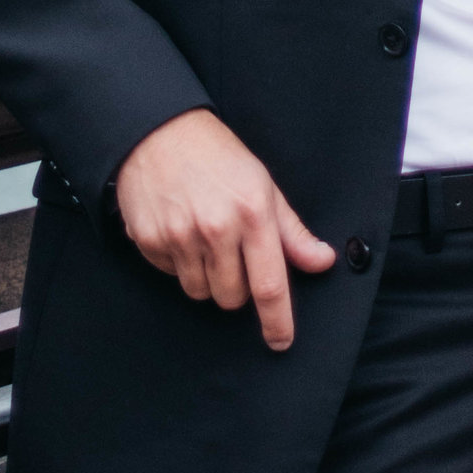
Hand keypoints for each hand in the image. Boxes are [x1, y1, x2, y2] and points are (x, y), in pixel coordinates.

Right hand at [114, 109, 334, 351]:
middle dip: (237, 287)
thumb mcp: (263, 185)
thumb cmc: (218, 156)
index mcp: (252, 213)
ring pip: (201, 292)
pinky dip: (179, 262)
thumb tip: (322, 261)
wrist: (158, 131)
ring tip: (205, 238)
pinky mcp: (150, 241)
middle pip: (232, 298)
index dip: (278, 321)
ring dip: (207, 277)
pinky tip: (181, 230)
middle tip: (233, 254)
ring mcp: (180, 235)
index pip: (270, 284)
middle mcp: (216, 228)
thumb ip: (292, 231)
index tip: (281, 341)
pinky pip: (172, 275)